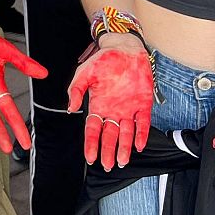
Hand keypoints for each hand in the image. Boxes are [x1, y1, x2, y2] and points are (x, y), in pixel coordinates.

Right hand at [66, 36, 153, 169]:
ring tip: (121, 161)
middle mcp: (113, 111)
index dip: (91, 144)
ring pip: (126, 133)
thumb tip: (71, 107)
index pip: (93, 129)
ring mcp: (129, 109)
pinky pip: (142, 123)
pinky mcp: (143, 105)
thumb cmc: (104, 60)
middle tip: (107, 165)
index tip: (90, 157)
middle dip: (108, 151)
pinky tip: (138, 145)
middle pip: (109, 136)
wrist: (125, 49)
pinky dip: (141, 134)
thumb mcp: (84, 73)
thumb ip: (75, 90)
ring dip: (124, 147)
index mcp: (98, 106)